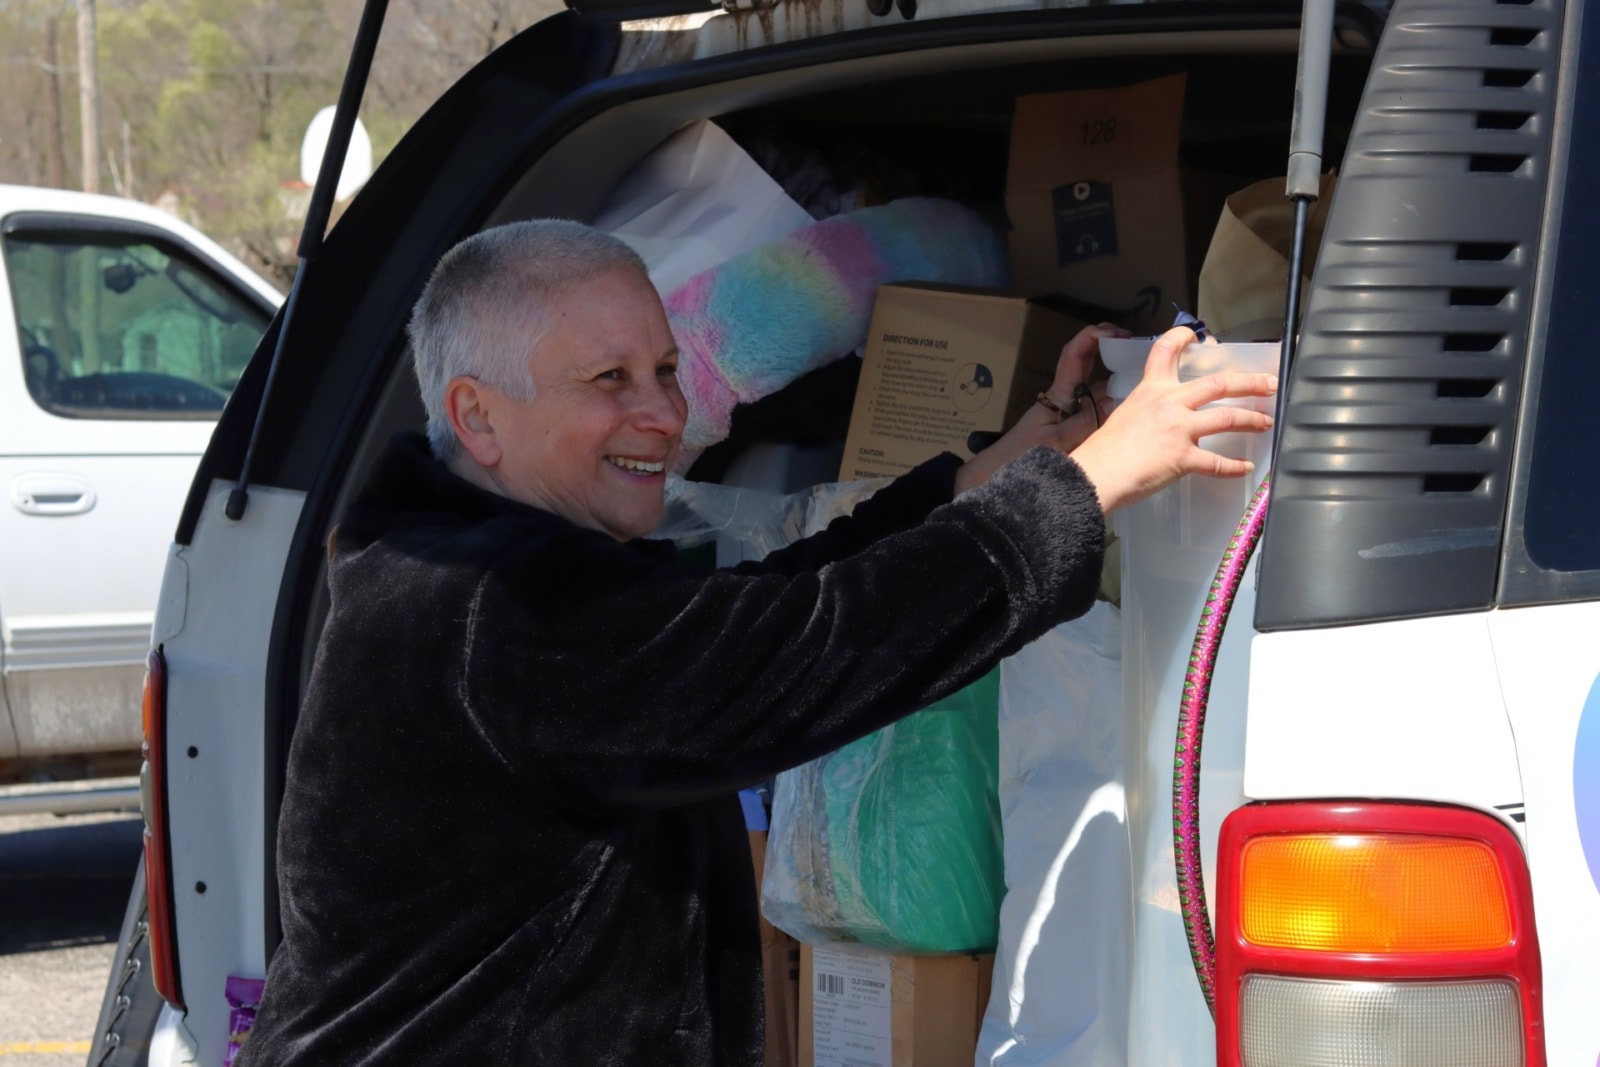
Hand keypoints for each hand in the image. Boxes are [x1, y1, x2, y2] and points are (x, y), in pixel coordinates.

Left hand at [954, 323, 1126, 493]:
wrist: (1000, 472)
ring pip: (1096, 383)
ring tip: (1143, 368)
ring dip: (1115, 372)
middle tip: (1134, 343)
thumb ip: (1085, 423)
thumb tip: (1115, 401)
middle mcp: (1065, 395)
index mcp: (1059, 393)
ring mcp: (1071, 408)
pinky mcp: (1075, 424)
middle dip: (1107, 344)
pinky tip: (1134, 402)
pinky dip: (1115, 399)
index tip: (1117, 334)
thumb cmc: (1022, 455)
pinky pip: (1098, 405)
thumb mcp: (1057, 442)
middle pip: (1085, 359)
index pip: (1074, 354)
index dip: (1093, 337)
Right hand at [1068, 326, 1277, 513]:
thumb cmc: (1102, 451)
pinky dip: (1235, 466)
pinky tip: (1246, 466)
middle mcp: (1169, 403)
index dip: (1183, 337)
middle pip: (1218, 384)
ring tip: (1265, 421)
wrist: (1096, 474)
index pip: (1166, 351)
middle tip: (1268, 383)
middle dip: (1248, 382)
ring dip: (1251, 418)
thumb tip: (1158, 422)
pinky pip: (1218, 463)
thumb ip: (1146, 412)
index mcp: (1151, 390)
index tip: (1196, 335)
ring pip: (1227, 417)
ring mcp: (1179, 429)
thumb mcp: (1122, 416)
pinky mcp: (1184, 457)